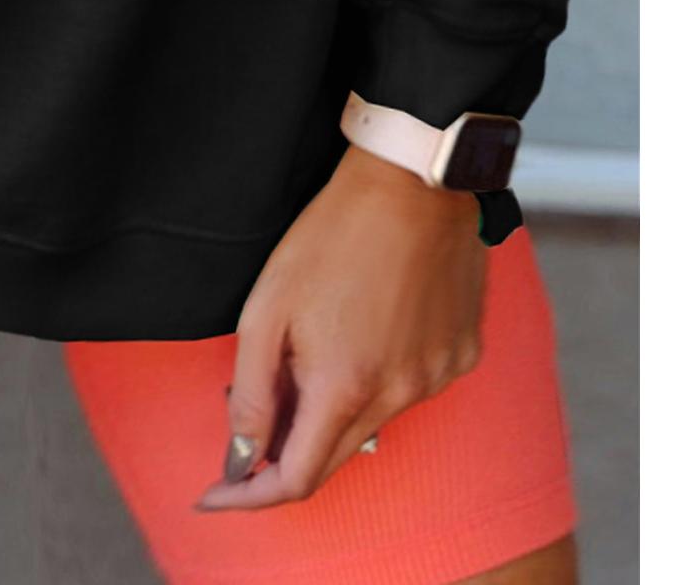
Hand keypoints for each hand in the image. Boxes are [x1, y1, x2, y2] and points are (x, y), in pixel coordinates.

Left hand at [197, 144, 484, 509]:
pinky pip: (410, 387)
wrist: (413, 182)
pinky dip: (378, 376)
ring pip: (373, 421)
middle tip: (249, 418)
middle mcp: (400, 395)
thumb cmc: (332, 233)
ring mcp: (438, 377)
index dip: (250, 495)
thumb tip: (240, 457)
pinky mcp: (463, 354)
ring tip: (313, 343)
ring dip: (335, 404)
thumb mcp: (267, 308)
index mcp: (346, 386)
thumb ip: (253, 391)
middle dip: (286, 451)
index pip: (296, 480)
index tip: (215, 492)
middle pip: (334, 456)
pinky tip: (365, 325)